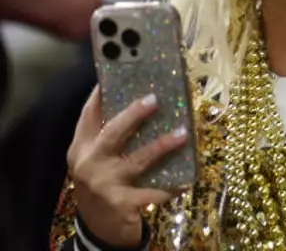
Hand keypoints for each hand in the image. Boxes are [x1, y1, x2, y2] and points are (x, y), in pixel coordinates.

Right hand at [68, 89, 188, 246]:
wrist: (98, 228)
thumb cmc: (103, 182)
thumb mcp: (98, 159)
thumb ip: (111, 135)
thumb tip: (148, 98)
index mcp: (81, 148)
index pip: (89, 116)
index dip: (101, 94)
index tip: (116, 73)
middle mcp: (89, 164)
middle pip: (112, 134)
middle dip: (133, 115)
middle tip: (155, 98)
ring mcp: (104, 185)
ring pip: (137, 160)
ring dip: (162, 146)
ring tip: (184, 134)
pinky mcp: (121, 204)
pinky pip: (152, 193)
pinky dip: (171, 187)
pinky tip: (186, 181)